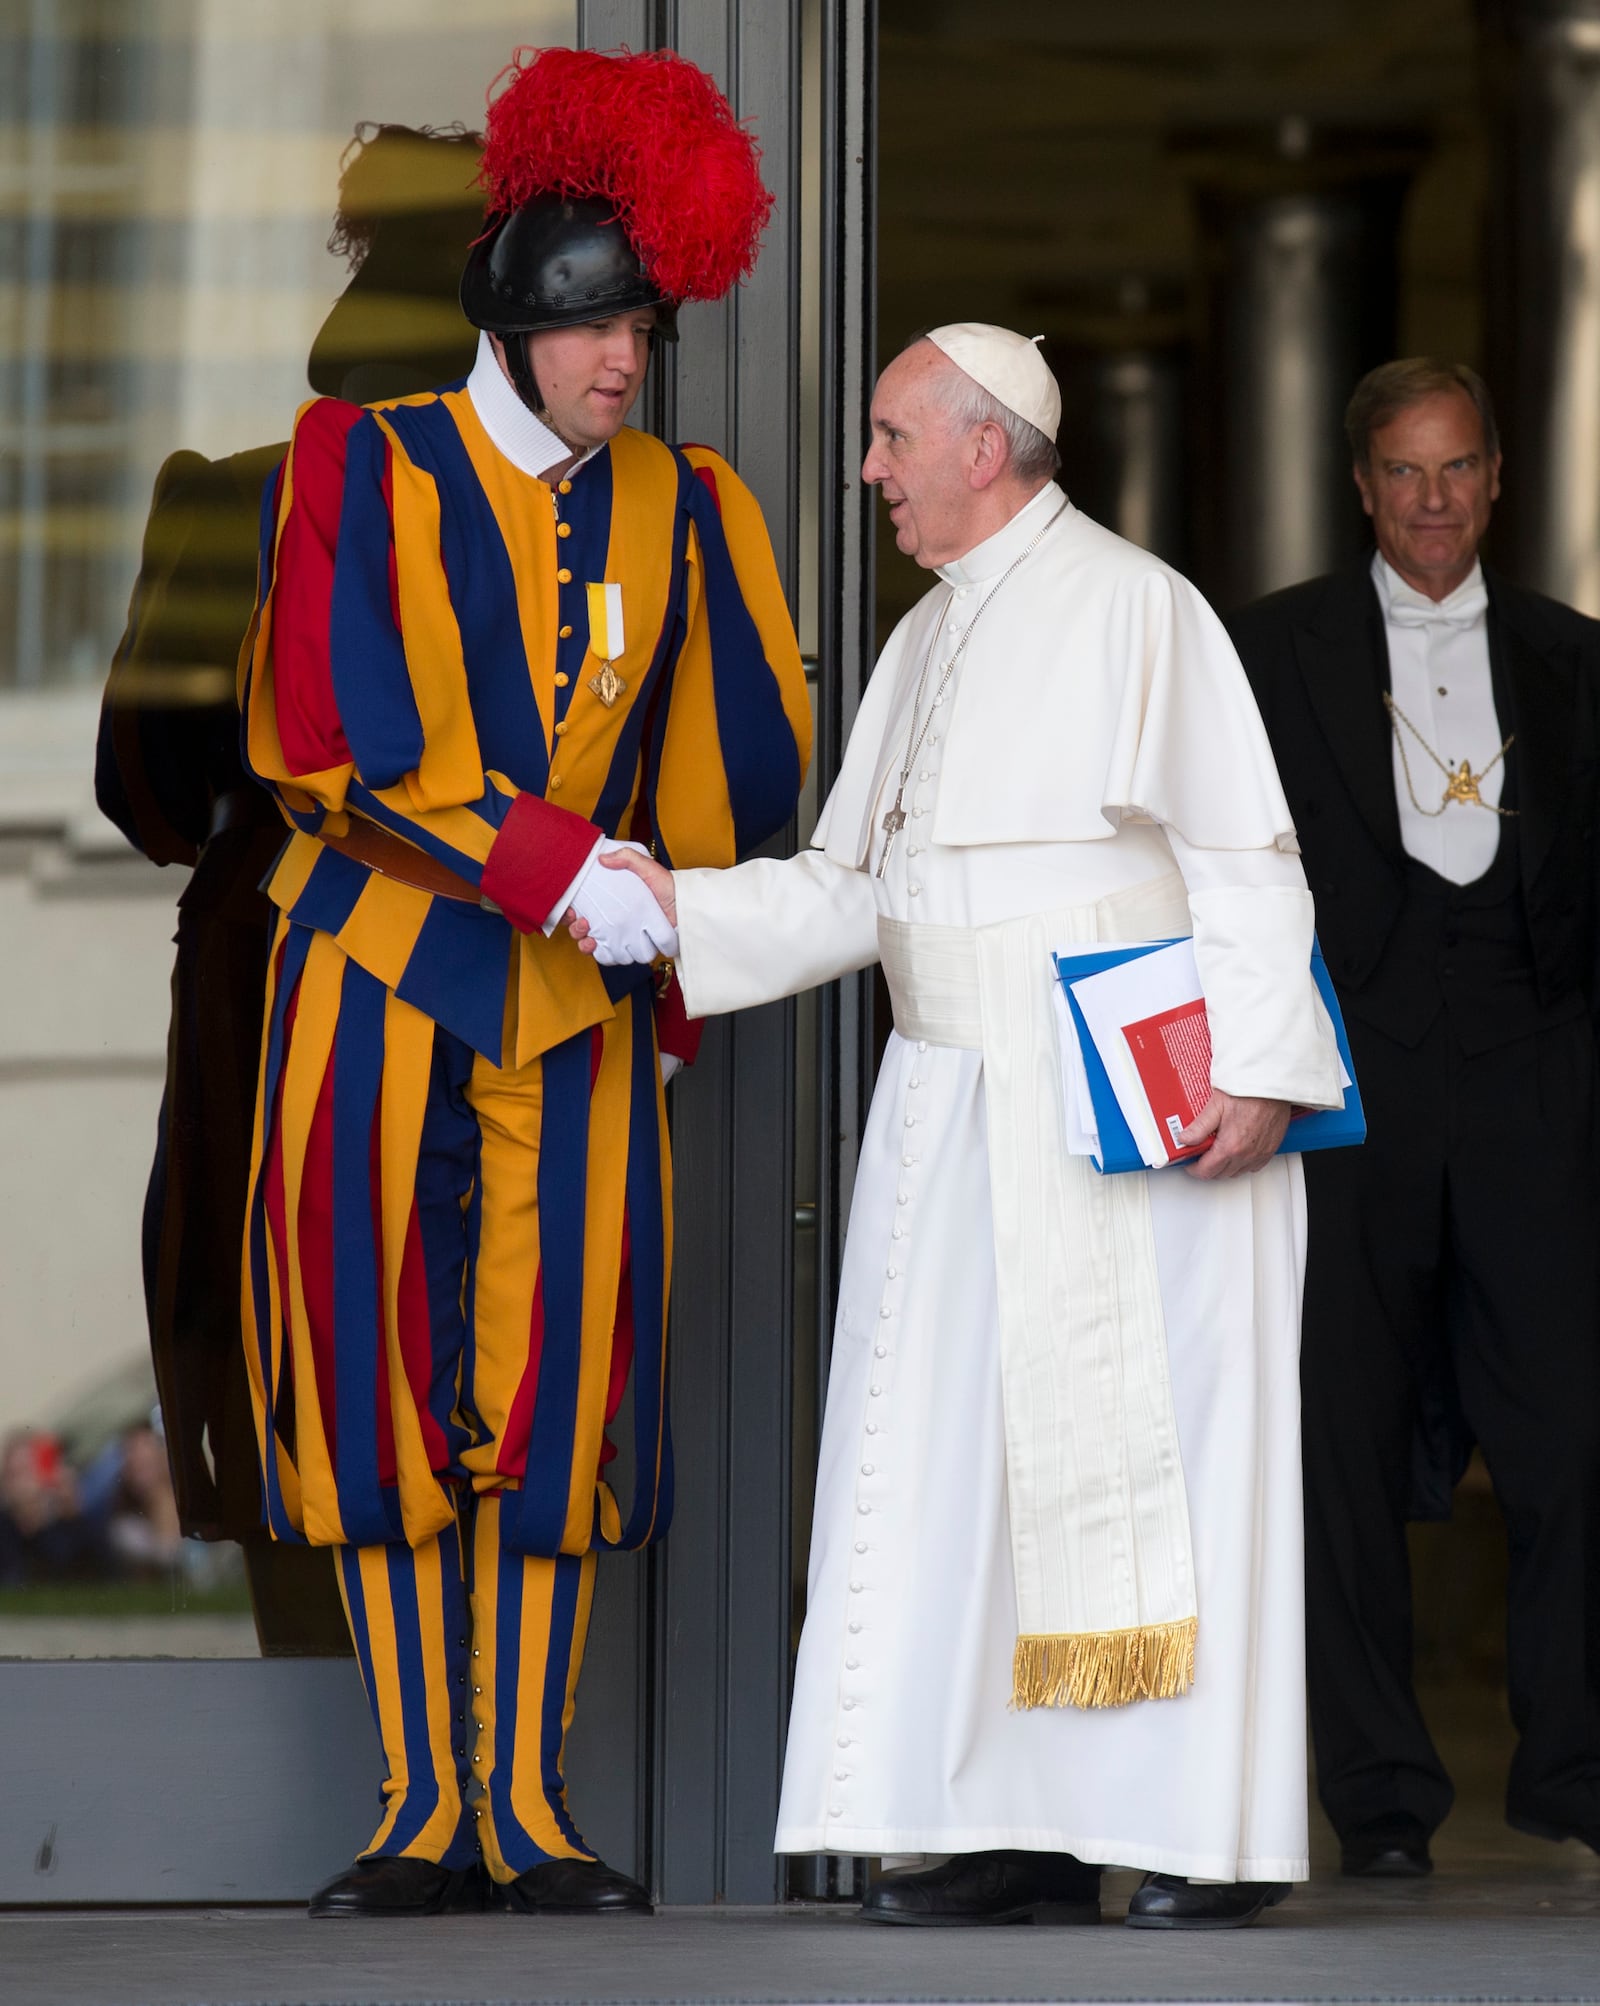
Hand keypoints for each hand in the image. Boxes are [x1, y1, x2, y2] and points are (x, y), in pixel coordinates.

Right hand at [566, 846, 677, 958]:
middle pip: (582, 928)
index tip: (569, 909)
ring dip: (584, 943)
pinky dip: (602, 956)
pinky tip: (600, 948)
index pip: (582, 907)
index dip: (570, 910)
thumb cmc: (668, 886)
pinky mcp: (630, 948)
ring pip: (592, 944)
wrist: (687, 907)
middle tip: (581, 923)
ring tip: (590, 939)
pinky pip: (609, 957)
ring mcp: (620, 935)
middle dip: (575, 929)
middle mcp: (612, 919)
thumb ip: (627, 858)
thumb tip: (602, 858)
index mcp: (611, 900)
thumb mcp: (647, 867)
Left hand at [1176, 1089, 1290, 1179]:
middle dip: (1207, 1167)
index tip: (1188, 1161)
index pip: (1206, 1171)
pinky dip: (1242, 1164)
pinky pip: (1253, 1166)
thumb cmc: (1248, 1092)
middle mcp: (1246, 1154)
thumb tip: (1185, 1140)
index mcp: (1230, 1146)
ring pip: (1236, 1172)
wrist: (1272, 1084)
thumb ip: (1199, 1127)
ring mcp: (1260, 1154)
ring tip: (1216, 1151)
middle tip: (1199, 1153)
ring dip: (1224, 1167)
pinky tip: (1236, 1151)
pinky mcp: (1270, 1149)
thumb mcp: (1216, 1106)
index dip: (1193, 1168)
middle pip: (1220, 1174)